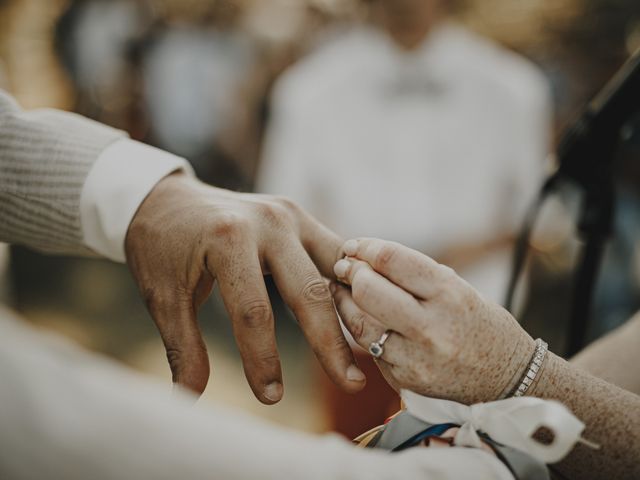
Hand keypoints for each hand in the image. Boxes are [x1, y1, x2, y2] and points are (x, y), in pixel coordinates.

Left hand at [125, 173, 364, 402]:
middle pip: (309, 291)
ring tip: (371, 349)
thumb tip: (192, 399)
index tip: (271, 397)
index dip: (264, 359)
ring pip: (332, 269)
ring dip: (350, 310)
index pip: (254, 312)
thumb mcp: (162, 297)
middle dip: (330, 342)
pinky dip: (348, 280)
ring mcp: (288, 214)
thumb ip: (183, 348)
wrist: (166, 198)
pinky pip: (333, 251)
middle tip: (351, 383)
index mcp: (228, 239)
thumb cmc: (160, 248)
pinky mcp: (298, 215)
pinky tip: (362, 310)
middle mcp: (267, 222)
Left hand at [331, 238, 534, 403]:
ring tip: (340, 289)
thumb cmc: (480, 324)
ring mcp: (416, 358)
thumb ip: (416, 275)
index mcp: (449, 294)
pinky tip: (359, 317)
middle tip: (344, 266)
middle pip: (367, 291)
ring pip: (359, 324)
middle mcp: (431, 326)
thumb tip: (368, 258)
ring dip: (343, 302)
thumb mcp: (459, 289)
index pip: (391, 260)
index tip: (354, 246)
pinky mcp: (404, 380)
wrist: (507, 381)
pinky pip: (371, 350)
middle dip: (350, 273)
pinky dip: (362, 330)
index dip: (365, 248)